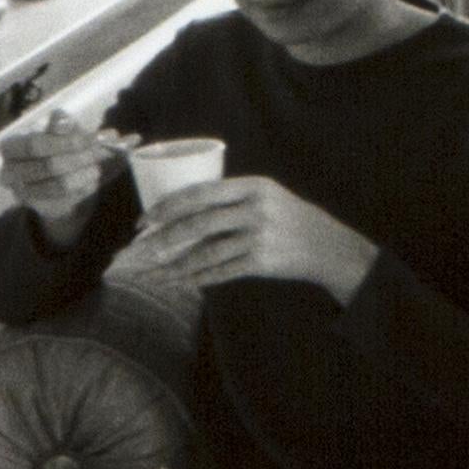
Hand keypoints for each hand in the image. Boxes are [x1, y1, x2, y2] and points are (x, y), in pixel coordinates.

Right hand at [1, 109, 119, 232]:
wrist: (49, 175)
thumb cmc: (53, 144)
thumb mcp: (57, 130)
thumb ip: (64, 125)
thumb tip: (78, 124)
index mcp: (10, 146)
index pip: (36, 144)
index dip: (66, 141)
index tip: (92, 138)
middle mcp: (10, 171)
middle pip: (50, 165)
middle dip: (80, 157)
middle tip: (101, 152)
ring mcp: (23, 192)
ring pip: (61, 184)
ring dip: (85, 173)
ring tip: (97, 167)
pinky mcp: (39, 207)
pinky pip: (68, 199)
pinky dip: (85, 187)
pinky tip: (91, 179)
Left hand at [120, 174, 378, 305]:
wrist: (327, 246)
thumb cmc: (289, 218)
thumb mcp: (267, 195)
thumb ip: (232, 197)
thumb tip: (183, 207)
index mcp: (252, 186)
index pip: (201, 193)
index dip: (168, 205)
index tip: (146, 217)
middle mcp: (255, 209)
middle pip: (199, 222)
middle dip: (164, 236)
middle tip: (141, 247)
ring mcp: (258, 237)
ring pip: (205, 252)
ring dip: (175, 264)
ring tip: (154, 271)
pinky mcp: (261, 262)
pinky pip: (221, 271)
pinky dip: (197, 278)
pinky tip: (180, 282)